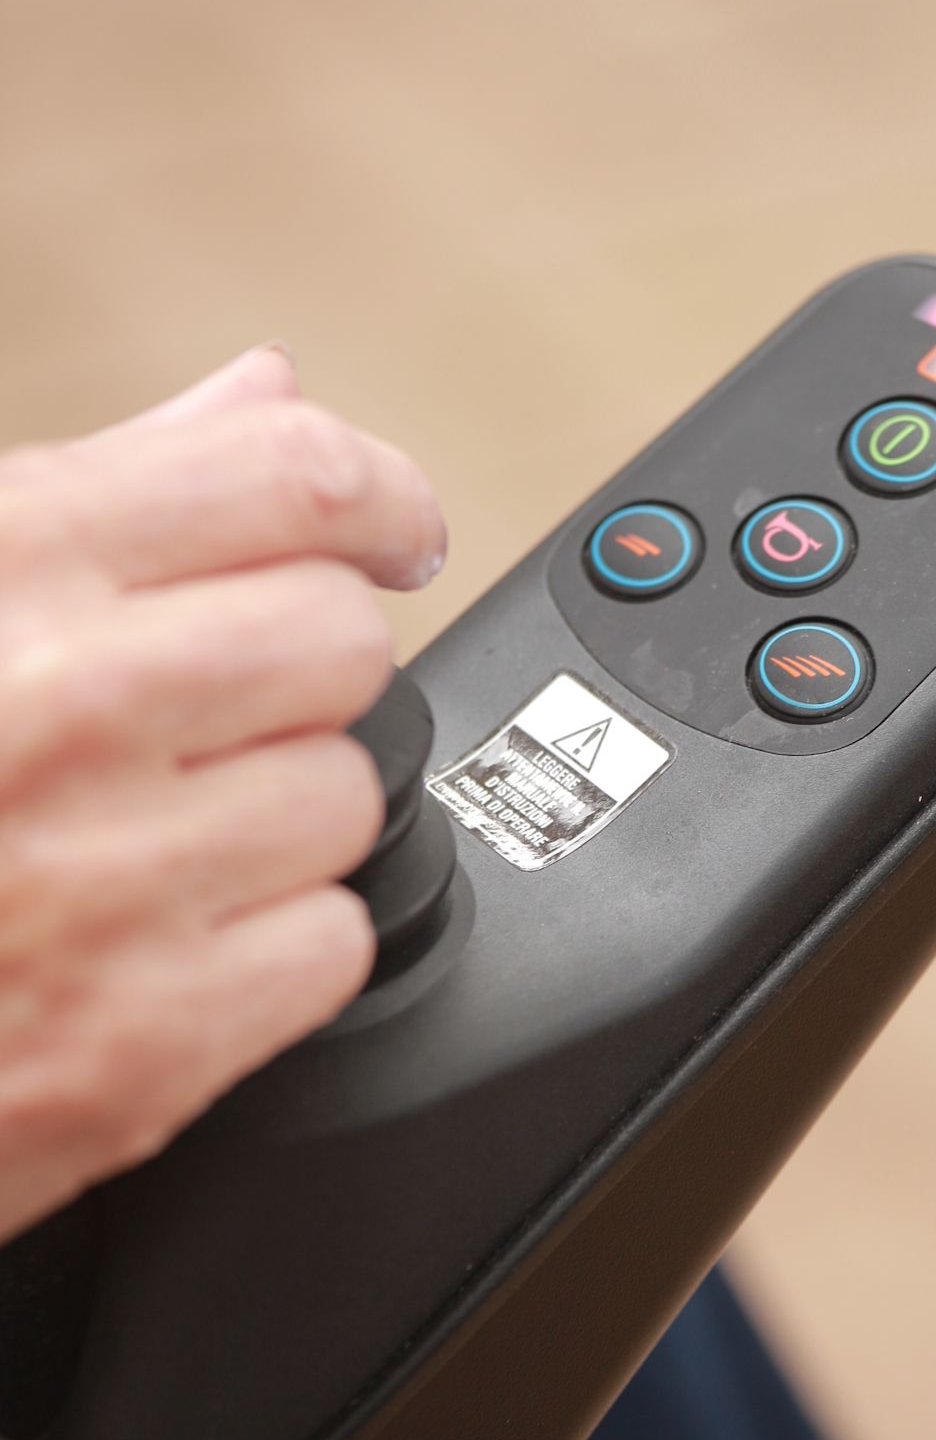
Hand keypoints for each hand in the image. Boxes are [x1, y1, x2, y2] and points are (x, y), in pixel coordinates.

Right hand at [0, 346, 447, 1243]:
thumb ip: (88, 491)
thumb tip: (260, 392)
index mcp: (4, 567)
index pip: (293, 475)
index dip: (377, 498)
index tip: (392, 531)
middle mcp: (65, 707)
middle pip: (345, 642)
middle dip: (292, 673)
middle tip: (204, 717)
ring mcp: (104, 885)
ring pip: (348, 798)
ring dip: (273, 817)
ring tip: (145, 837)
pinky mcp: (135, 1046)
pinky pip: (329, 946)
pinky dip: (268, 950)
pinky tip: (158, 939)